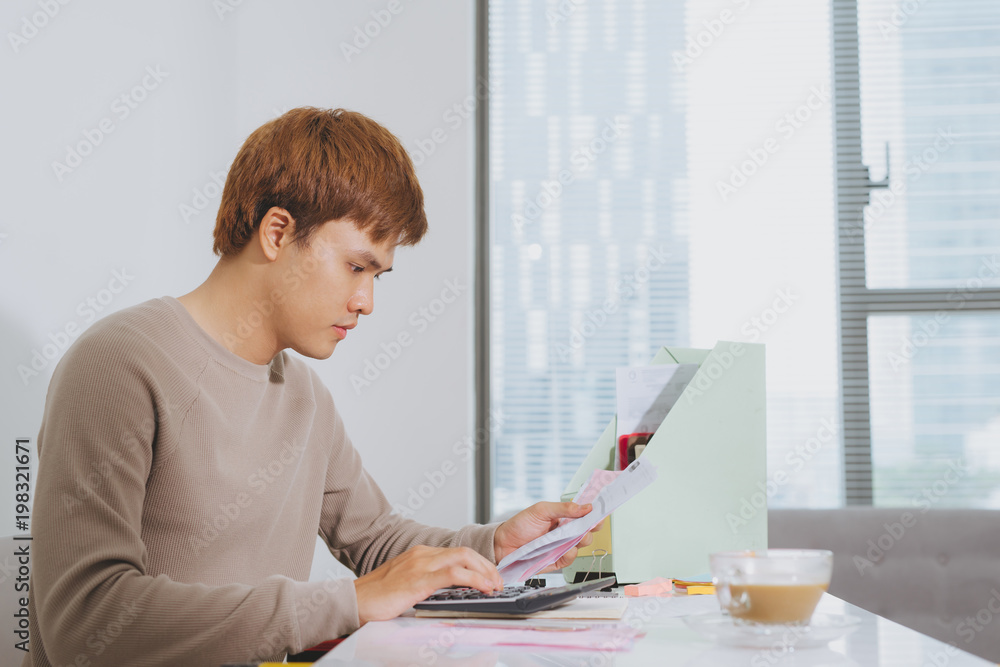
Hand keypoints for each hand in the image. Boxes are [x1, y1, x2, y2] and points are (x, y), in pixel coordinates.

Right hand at [353, 545, 502, 625]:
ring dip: (485, 572)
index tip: (490, 577)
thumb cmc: (374, 598)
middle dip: (487, 566)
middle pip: (465, 552)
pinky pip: (453, 574)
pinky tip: (482, 587)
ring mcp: (420, 565)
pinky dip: (473, 579)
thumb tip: (446, 593)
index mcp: (419, 555)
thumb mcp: (405, 586)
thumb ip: (424, 584)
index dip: (478, 564)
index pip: (457, 553)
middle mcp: (422, 555)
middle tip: (498, 582)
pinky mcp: (418, 579)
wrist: (351, 601)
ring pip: (463, 559)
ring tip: (495, 586)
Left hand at [493, 502, 603, 570]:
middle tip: (588, 525)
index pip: (585, 516)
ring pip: (581, 546)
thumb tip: (585, 507)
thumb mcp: (542, 510)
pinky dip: (569, 554)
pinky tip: (564, 549)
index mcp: (564, 518)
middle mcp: (565, 533)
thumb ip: (564, 508)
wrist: (503, 544)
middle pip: (587, 531)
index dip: (595, 514)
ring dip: (580, 541)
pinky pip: (569, 559)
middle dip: (590, 528)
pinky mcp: (556, 561)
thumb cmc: (520, 525)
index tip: (600, 512)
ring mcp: (561, 547)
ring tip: (572, 537)